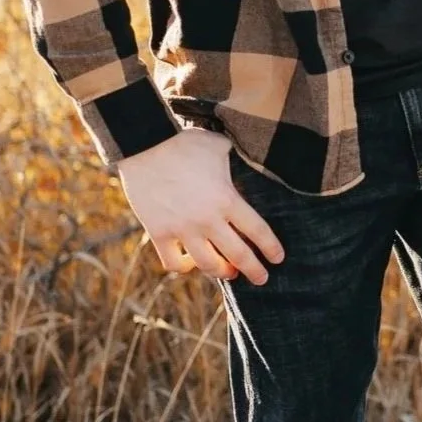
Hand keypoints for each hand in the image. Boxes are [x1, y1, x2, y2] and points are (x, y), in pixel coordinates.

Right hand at [116, 126, 283, 285]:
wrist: (144, 145)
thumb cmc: (184, 142)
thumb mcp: (218, 146)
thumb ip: (235, 160)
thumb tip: (247, 158)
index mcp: (227, 198)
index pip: (257, 231)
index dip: (270, 248)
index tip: (277, 259)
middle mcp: (207, 219)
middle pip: (238, 256)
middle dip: (254, 271)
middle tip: (262, 279)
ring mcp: (182, 229)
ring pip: (208, 265)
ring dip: (222, 272)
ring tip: (229, 273)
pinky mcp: (158, 233)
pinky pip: (174, 263)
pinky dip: (185, 267)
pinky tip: (190, 262)